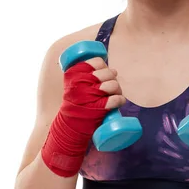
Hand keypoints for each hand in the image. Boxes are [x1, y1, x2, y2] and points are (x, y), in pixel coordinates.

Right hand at [41, 58, 125, 176]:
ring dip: (118, 89)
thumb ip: (83, 73)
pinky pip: (116, 99)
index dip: (104, 66)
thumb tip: (110, 68)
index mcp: (74, 73)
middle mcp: (81, 83)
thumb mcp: (72, 84)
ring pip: (114, 85)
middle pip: (108, 73)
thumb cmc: (74, 103)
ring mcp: (89, 95)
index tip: (103, 73)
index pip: (97, 62)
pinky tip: (119, 101)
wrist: (68, 126)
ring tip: (115, 94)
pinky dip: (120, 100)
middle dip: (113, 78)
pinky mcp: (98, 108)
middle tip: (111, 86)